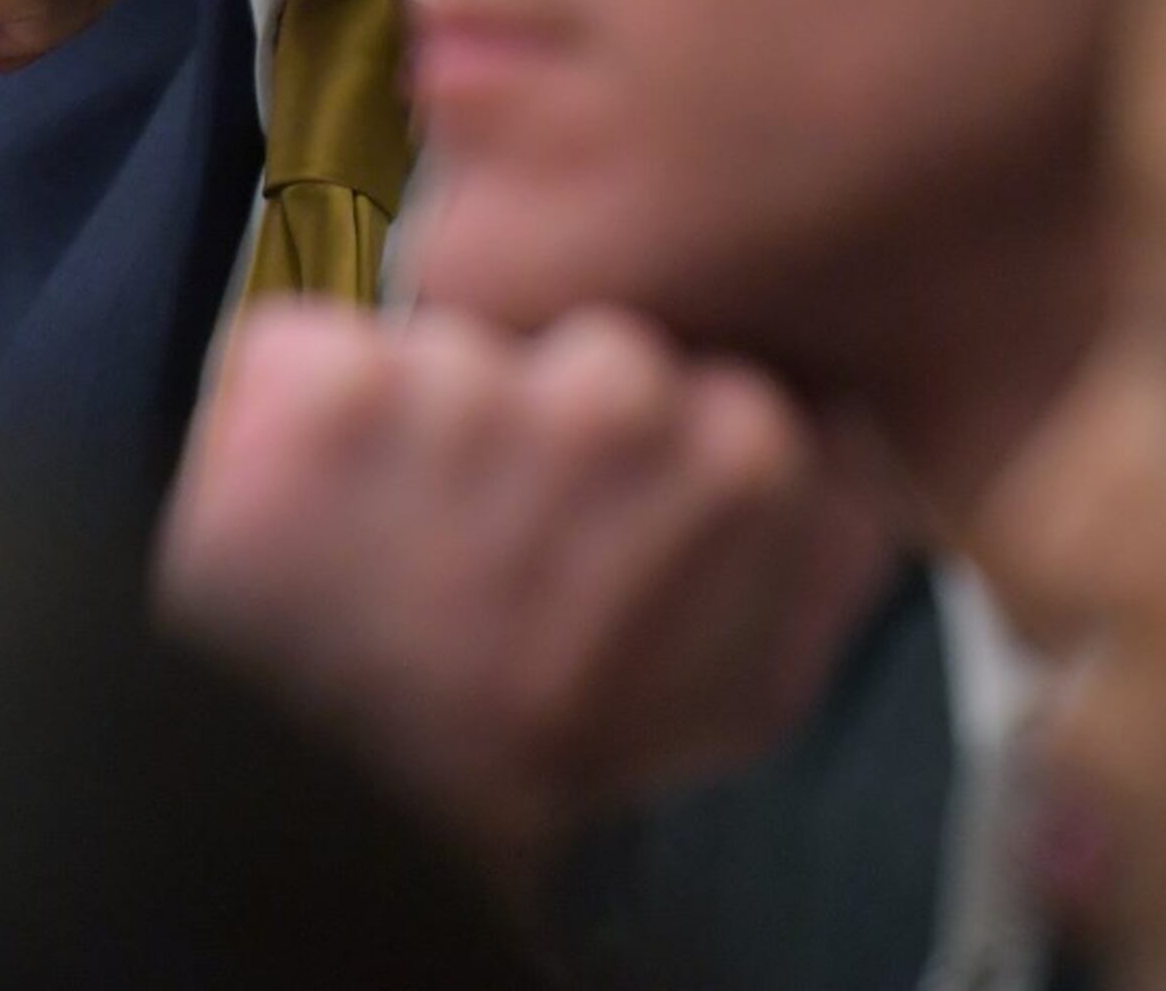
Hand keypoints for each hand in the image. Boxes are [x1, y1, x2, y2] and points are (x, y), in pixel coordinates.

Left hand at [158, 303, 903, 873]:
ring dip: (420, 425)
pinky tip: (319, 519)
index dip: (636, 437)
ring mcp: (464, 383)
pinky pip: (307, 353)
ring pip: (448, 348)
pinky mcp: (321, 388)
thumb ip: (831, 547)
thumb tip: (866, 443)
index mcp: (742, 446)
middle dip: (541, 416)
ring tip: (406, 547)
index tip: (601, 511)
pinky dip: (298, 422)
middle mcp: (612, 398)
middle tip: (500, 544)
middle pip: (576, 345)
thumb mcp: (749, 692)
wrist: (373, 821)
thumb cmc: (560, 756)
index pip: (694, 359)